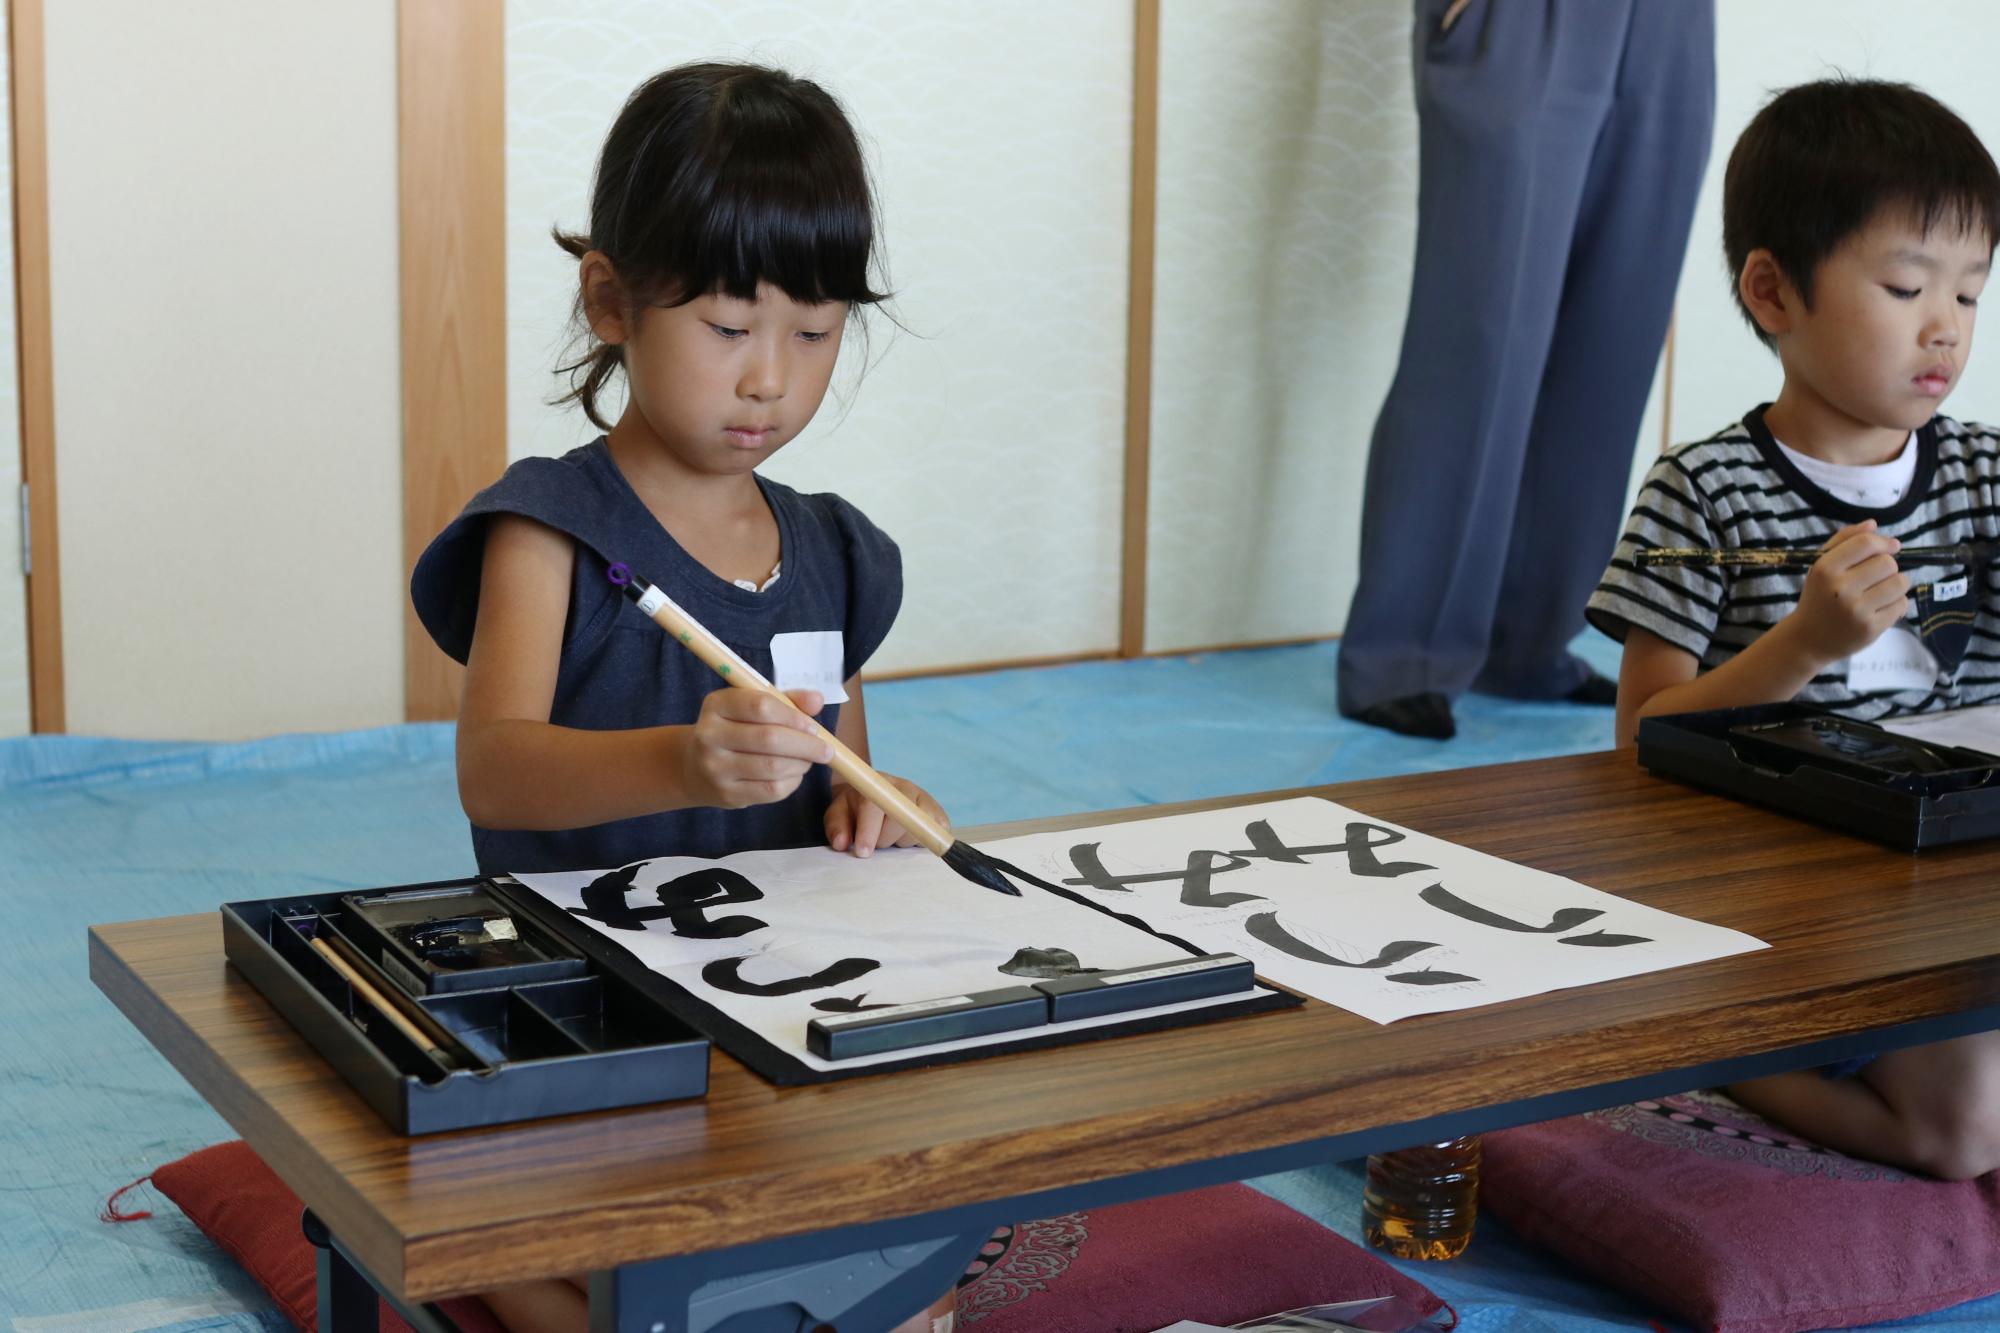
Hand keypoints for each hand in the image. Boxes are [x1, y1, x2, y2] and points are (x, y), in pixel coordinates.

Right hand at [680, 688, 830, 808]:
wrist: (695, 767)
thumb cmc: (735, 730)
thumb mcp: (753, 707)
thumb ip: (787, 701)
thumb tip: (817, 700)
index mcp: (717, 704)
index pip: (761, 706)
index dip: (793, 716)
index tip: (813, 727)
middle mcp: (709, 735)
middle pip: (769, 739)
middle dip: (806, 745)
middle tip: (826, 750)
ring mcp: (715, 767)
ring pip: (773, 767)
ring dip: (801, 764)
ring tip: (808, 760)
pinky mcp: (726, 794)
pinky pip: (770, 790)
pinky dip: (791, 782)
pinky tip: (794, 775)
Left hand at [825, 774, 948, 856]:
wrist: (874, 795)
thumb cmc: (854, 808)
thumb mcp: (838, 815)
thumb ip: (837, 827)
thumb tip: (842, 843)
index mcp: (874, 784)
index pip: (874, 806)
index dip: (868, 831)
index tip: (862, 852)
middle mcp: (902, 787)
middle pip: (900, 820)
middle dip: (885, 839)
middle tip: (877, 840)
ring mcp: (922, 798)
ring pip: (919, 829)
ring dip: (904, 841)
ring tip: (893, 836)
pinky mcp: (936, 811)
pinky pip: (939, 830)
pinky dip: (926, 839)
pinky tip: (912, 837)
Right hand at [1790, 520, 1910, 664]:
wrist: (1808, 639)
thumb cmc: (1818, 597)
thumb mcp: (1821, 567)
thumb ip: (1844, 541)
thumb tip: (1873, 524)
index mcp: (1825, 569)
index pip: (1866, 543)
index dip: (1884, 542)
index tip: (1890, 547)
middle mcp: (1840, 588)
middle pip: (1887, 563)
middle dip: (1888, 567)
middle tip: (1877, 577)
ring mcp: (1856, 610)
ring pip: (1900, 583)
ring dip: (1896, 584)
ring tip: (1881, 591)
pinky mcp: (1871, 628)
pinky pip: (1902, 605)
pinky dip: (1896, 604)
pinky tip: (1881, 608)